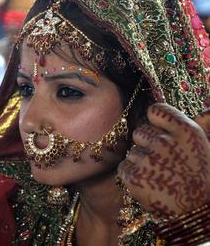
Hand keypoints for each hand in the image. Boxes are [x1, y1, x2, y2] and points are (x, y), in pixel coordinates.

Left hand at [118, 103, 209, 217]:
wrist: (198, 213)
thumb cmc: (202, 177)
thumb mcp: (206, 146)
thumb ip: (203, 125)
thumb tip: (207, 110)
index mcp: (185, 131)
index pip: (155, 110)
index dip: (155, 121)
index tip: (160, 130)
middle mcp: (165, 142)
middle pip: (140, 131)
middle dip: (148, 144)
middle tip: (164, 161)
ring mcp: (148, 159)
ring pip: (132, 151)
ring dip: (141, 161)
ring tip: (159, 175)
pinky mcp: (134, 177)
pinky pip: (123, 166)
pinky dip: (132, 174)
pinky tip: (148, 183)